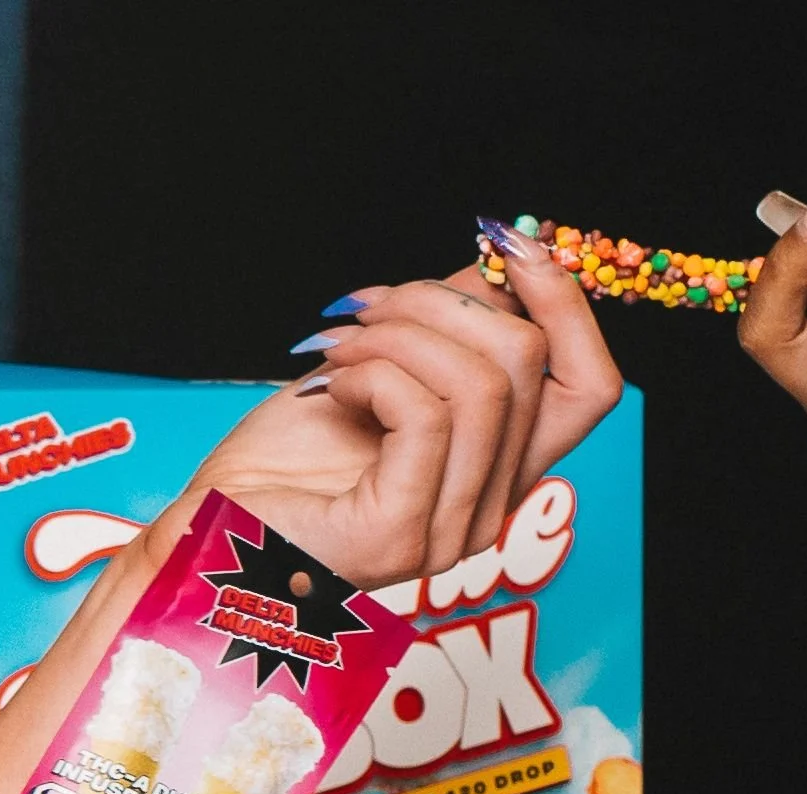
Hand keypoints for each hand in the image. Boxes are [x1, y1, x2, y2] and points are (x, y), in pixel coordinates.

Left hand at [151, 243, 621, 589]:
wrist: (214, 535)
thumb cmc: (286, 466)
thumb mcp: (378, 369)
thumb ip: (445, 326)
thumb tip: (496, 258)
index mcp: (498, 470)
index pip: (592, 387)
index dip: (564, 304)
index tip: (507, 245)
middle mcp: (489, 507)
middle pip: (532, 367)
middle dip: (441, 301)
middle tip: (366, 313)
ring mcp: (451, 529)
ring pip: (482, 385)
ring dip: (396, 334)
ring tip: (336, 352)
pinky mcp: (402, 534)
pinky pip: (423, 414)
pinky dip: (369, 374)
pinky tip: (329, 388)